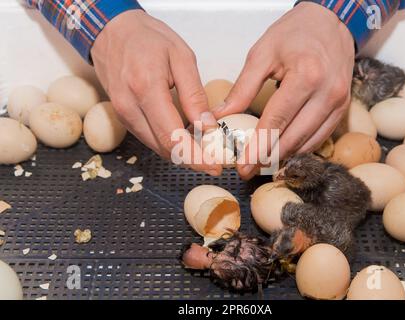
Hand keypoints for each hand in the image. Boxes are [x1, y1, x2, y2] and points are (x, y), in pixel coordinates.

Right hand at [91, 10, 221, 175]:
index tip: (213, 166)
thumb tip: (207, 126)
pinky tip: (185, 138)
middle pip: (163, 148)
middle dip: (191, 159)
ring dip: (180, 153)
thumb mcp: (181, 57)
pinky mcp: (123, 117)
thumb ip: (194, 94)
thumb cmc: (147, 38)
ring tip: (204, 151)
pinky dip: (168, 142)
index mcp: (146, 88)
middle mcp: (129, 107)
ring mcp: (123, 114)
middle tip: (214, 162)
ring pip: (156, 146)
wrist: (112, 31)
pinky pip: (149, 137)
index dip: (194, 157)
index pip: (171, 137)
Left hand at [214, 2, 354, 179]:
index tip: (242, 166)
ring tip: (261, 164)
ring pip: (308, 143)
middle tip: (247, 170)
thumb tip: (221, 116)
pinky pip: (320, 138)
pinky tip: (283, 152)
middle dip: (268, 159)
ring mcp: (339, 103)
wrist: (331, 22)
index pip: (276, 122)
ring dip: (284, 157)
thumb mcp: (262, 53)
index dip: (257, 148)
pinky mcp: (342, 108)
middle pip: (294, 138)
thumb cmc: (295, 33)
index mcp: (306, 76)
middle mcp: (327, 93)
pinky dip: (300, 148)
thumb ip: (242, 88)